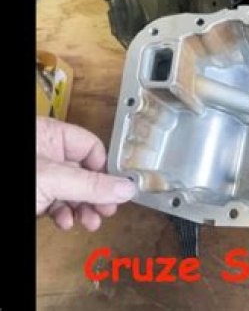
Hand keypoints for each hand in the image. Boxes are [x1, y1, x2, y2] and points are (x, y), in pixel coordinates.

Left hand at [36, 116, 136, 230]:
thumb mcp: (53, 179)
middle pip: (86, 173)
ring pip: (73, 192)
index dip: (105, 169)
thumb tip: (126, 188)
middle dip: (96, 196)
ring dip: (84, 209)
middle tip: (107, 209)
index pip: (92, 147)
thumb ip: (90, 185)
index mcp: (51, 135)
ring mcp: (41, 175)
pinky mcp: (36, 195)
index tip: (116, 188)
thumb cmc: (12, 177)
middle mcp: (47, 153)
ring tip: (90, 221)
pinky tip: (66, 222)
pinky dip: (65, 215)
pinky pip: (57, 204)